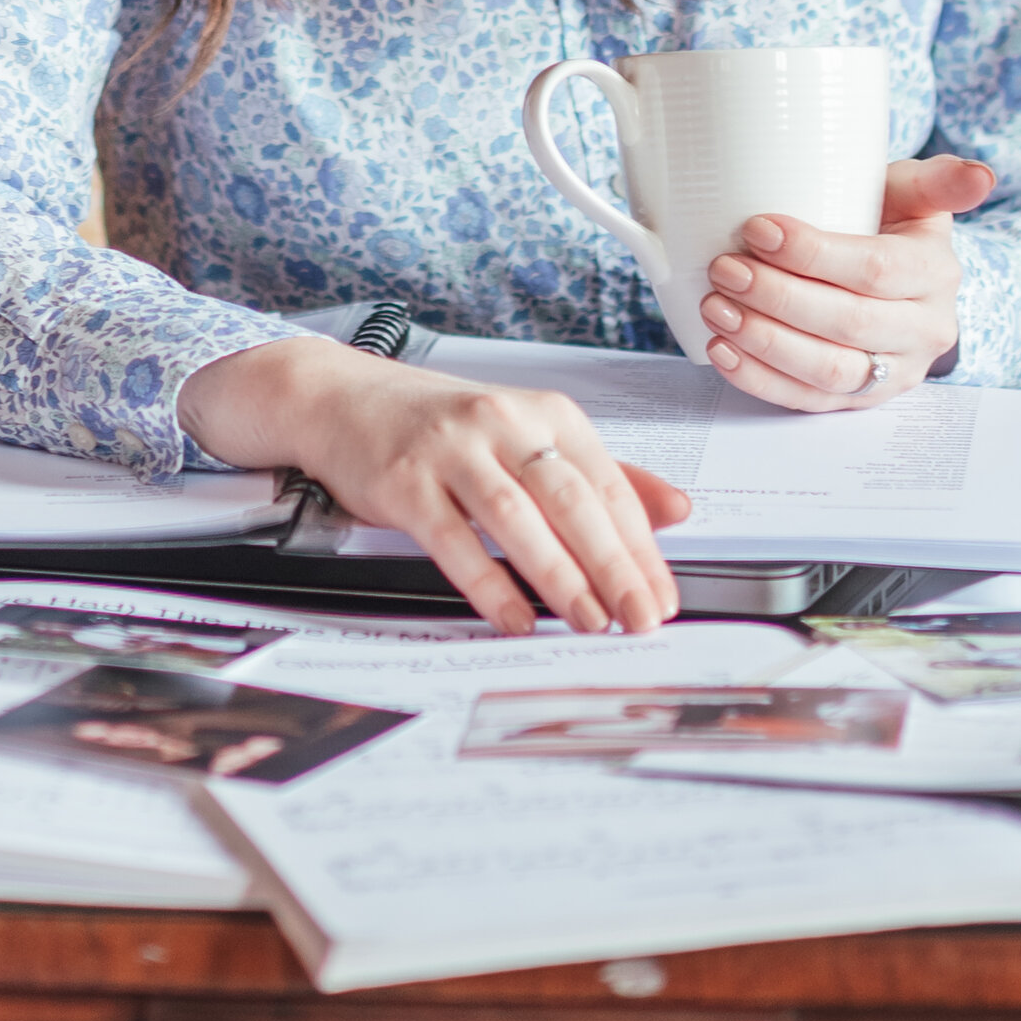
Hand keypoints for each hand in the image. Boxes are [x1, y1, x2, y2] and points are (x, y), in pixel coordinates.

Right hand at [179, 335, 688, 637]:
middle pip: (571, 500)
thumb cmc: (443, 427)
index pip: (610, 486)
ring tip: (589, 622)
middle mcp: (502, 422)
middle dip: (614, 566)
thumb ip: (600, 476)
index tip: (664, 597)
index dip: (642, 548)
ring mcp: (451, 448)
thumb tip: (676, 510)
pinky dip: (489, 583)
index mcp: (545, 413)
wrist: (343, 398)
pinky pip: (454, 538)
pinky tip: (515, 617)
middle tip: (641, 618)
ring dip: (559, 576)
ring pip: (517, 517)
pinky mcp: (405, 479)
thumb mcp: (529, 438)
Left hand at [698, 154, 992, 411]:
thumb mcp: (910, 192)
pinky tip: (723, 351)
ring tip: (716, 308)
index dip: (815, 253)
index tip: (757, 228)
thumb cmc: (887, 220)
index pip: (877, 269)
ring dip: (766, 343)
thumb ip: (935, 180)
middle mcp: (924, 330)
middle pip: (850, 323)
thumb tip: (980, 175)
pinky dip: (761, 380)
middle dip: (780, 298)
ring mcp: (893, 372)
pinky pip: (810, 401)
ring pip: (830, 371)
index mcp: (936, 273)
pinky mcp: (860, 400)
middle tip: (725, 270)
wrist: (887, 271)